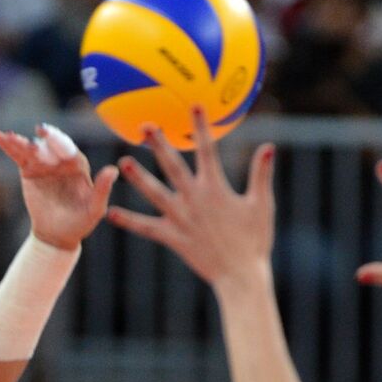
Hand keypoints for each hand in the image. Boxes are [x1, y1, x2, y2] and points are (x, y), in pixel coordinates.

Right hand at [0, 124, 117, 250]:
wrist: (57, 235)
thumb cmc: (80, 223)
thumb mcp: (94, 209)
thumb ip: (102, 190)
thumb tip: (113, 170)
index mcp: (78, 165)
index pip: (68, 150)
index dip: (59, 142)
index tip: (47, 134)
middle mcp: (60, 160)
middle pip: (49, 146)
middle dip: (43, 138)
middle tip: (36, 131)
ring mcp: (44, 163)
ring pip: (31, 148)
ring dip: (19, 141)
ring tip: (6, 136)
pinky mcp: (28, 169)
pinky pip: (18, 155)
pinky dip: (9, 146)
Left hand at [107, 107, 275, 288]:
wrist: (240, 275)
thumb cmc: (255, 241)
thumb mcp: (262, 205)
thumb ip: (261, 174)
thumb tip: (269, 147)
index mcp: (215, 189)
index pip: (206, 150)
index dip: (200, 127)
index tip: (194, 105)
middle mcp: (194, 200)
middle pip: (172, 166)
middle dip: (159, 144)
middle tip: (145, 125)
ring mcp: (180, 218)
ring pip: (154, 193)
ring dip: (138, 177)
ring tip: (122, 161)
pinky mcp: (172, 237)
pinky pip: (147, 228)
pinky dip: (130, 221)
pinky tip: (112, 213)